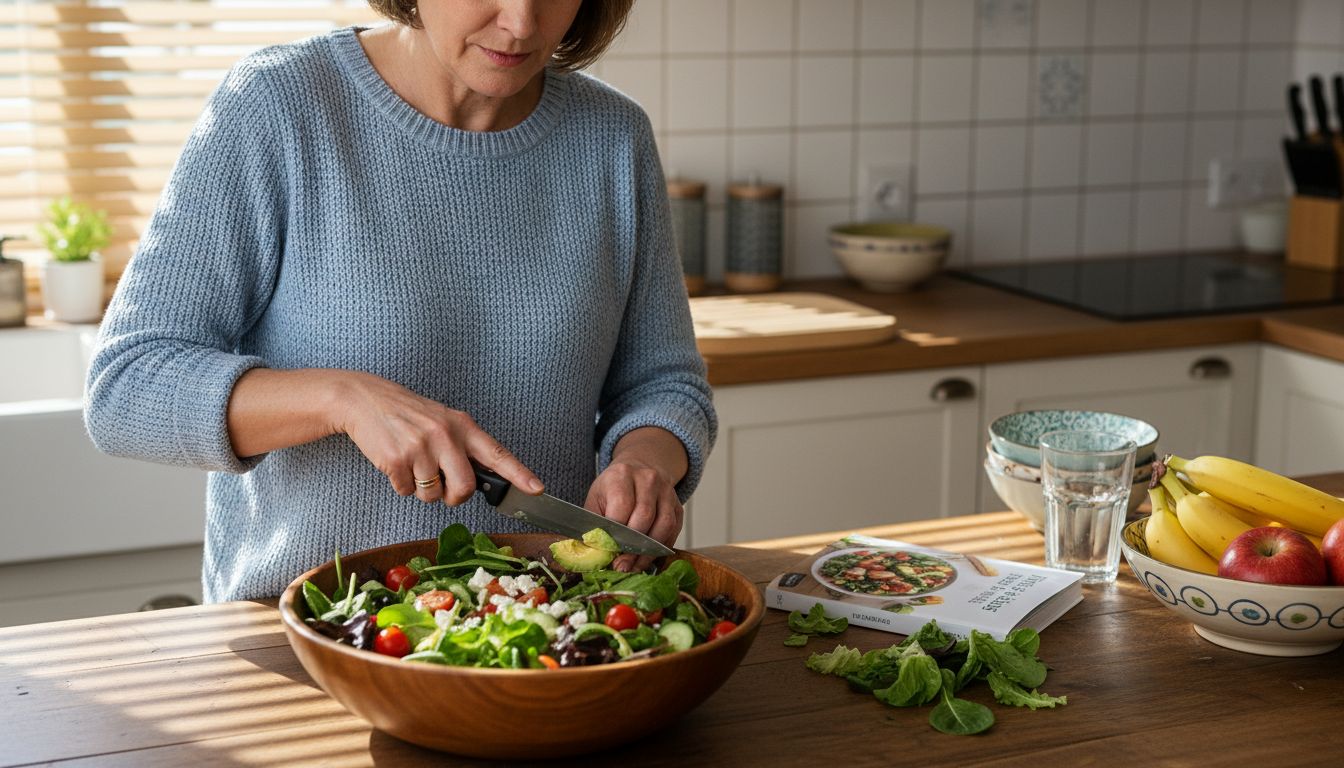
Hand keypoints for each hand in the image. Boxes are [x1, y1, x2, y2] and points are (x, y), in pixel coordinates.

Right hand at [333, 372, 541, 504]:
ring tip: (413, 463)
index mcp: (462, 425)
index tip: (537, 489)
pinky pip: (406, 492)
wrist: (366, 399)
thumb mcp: (443, 421)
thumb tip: (484, 479)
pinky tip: (396, 462)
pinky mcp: (397, 460)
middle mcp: (445, 435)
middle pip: (464, 488)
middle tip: (443, 487)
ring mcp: (421, 447)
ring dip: (423, 489)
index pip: (497, 454)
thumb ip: (464, 446)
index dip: (519, 474)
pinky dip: (401, 484)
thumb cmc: (408, 414)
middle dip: (454, 497)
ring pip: (433, 495)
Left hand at [584, 455, 683, 572]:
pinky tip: (648, 557)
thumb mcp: (596, 500)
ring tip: (634, 566)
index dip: (616, 534)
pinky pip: (673, 530)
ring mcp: (666, 491)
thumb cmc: (613, 489)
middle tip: (621, 566)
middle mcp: (648, 479)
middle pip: (644, 517)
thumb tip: (596, 556)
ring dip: (648, 551)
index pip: (622, 506)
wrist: (637, 470)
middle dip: (632, 547)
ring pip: (663, 525)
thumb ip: (594, 526)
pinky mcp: (678, 505)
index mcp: (622, 475)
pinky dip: (661, 547)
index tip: (609, 554)